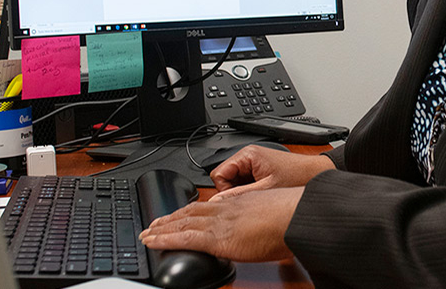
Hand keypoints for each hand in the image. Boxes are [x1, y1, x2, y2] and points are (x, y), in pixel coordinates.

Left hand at [140, 186, 303, 261]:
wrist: (297, 217)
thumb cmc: (294, 218)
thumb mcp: (273, 217)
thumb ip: (261, 223)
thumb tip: (262, 235)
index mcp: (240, 204)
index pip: (208, 207)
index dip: (191, 211)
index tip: (180, 215)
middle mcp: (226, 210)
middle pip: (190, 212)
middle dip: (171, 218)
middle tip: (154, 223)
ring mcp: (219, 222)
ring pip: (182, 222)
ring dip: (162, 228)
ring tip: (148, 233)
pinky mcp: (217, 237)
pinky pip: (184, 237)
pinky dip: (165, 239)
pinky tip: (153, 241)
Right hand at [210, 146, 334, 198]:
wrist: (316, 174)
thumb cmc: (297, 176)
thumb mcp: (266, 189)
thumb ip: (240, 195)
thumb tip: (218, 203)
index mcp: (247, 154)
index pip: (218, 174)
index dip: (225, 189)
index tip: (237, 199)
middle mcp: (248, 156)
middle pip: (225, 179)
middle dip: (235, 191)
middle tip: (252, 198)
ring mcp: (254, 163)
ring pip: (235, 182)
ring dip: (244, 192)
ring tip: (261, 196)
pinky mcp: (260, 170)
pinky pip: (245, 183)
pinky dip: (251, 191)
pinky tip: (264, 195)